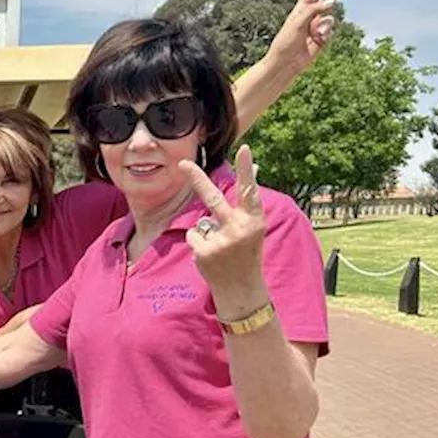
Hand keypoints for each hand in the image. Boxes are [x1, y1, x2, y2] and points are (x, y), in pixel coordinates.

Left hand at [181, 145, 269, 319]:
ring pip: (200, 222)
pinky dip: (198, 244)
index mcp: (254, 219)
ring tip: (220, 249)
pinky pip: (192, 236)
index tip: (245, 148)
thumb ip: (246, 202)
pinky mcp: (205, 251)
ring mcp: (221, 240)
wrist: (241, 288)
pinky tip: (210, 256)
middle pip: (213, 198)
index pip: (249, 190)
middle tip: (183, 163)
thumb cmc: (246, 252)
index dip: (247, 169)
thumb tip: (255, 167)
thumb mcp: (252, 227)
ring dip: (205, 233)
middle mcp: (239, 228)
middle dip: (196, 179)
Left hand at [266, 0, 355, 75]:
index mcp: (301, 9)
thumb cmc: (286, 42)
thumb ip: (315, 9)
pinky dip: (326, 35)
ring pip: (331, 18)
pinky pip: (331, 31)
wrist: (286, 63)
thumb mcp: (298, 21)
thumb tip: (333, 0)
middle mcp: (311, 16)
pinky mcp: (322, 38)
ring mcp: (317, 27)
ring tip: (313, 35)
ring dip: (325, 25)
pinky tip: (316, 42)